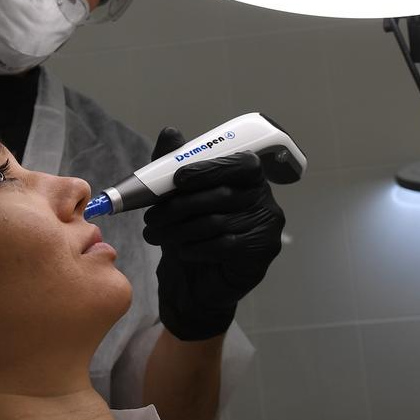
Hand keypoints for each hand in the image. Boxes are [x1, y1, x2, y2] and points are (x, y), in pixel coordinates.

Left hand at [142, 127, 285, 340]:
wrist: (196, 286)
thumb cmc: (190, 236)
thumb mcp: (176, 198)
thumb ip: (174, 165)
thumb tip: (170, 133)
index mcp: (248, 177)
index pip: (240, 163)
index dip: (210, 169)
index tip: (179, 179)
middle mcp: (263, 197)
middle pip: (223, 195)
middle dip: (180, 205)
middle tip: (151, 217)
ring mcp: (267, 225)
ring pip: (218, 221)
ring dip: (180, 229)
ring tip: (155, 234)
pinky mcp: (262, 251)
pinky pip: (225, 245)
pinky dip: (196, 247)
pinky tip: (182, 251)